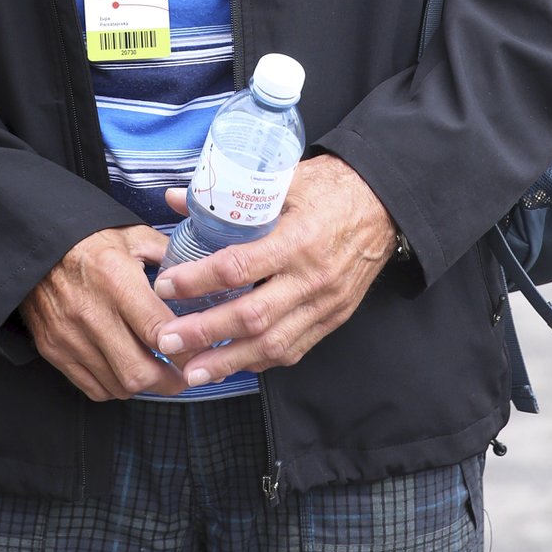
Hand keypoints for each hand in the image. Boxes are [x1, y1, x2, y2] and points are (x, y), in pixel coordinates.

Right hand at [20, 225, 186, 401]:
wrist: (34, 246)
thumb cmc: (87, 239)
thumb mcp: (133, 235)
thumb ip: (168, 254)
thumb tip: (201, 271)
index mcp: (117, 280)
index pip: (159, 331)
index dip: (187, 349)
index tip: (203, 352)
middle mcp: (92, 313)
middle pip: (139, 372)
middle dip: (170, 382)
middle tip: (184, 375)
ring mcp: (70, 337)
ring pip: (118, 386)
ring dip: (143, 385)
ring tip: (157, 372)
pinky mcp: (54, 350)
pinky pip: (93, 388)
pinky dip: (115, 387)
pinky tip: (125, 370)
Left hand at [152, 155, 395, 387]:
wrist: (385, 204)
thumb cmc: (332, 187)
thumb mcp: (284, 179)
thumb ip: (230, 194)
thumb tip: (174, 199)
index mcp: (297, 238)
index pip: (239, 266)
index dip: (198, 280)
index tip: (166, 285)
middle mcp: (311, 278)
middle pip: (252, 316)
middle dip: (205, 332)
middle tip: (167, 339)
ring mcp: (325, 304)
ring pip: (273, 344)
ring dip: (228, 362)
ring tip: (191, 372)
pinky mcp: (334, 318)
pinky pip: (294, 349)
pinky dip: (260, 361)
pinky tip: (233, 365)